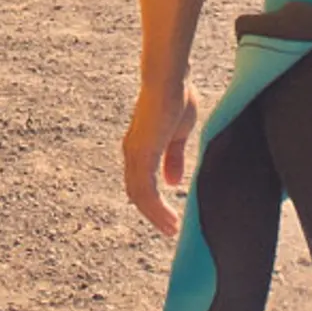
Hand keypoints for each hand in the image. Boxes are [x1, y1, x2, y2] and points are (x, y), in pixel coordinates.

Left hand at [122, 75, 200, 238]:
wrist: (169, 81)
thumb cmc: (175, 99)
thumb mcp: (178, 135)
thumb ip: (174, 158)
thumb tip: (173, 181)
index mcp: (141, 149)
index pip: (142, 183)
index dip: (153, 202)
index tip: (169, 217)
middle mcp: (133, 154)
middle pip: (137, 194)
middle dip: (153, 214)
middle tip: (170, 229)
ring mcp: (135, 155)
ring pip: (140, 197)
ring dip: (156, 215)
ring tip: (172, 229)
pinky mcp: (142, 155)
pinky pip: (146, 190)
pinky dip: (156, 208)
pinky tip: (169, 218)